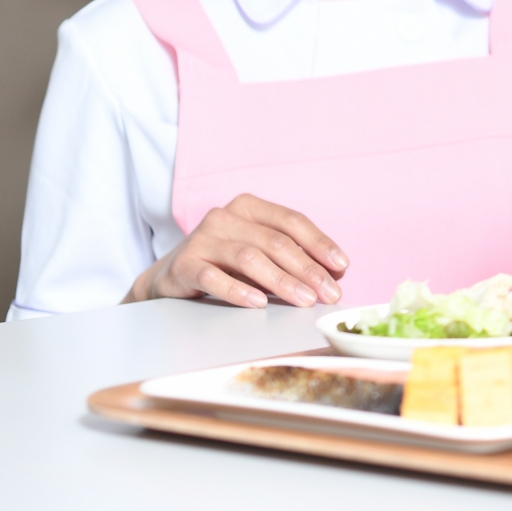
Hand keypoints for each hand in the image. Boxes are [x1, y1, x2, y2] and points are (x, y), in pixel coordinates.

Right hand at [126, 193, 347, 308]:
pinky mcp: (183, 264)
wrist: (169, 276)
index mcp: (249, 207)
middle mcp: (225, 217)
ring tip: (303, 300)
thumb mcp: (261, 254)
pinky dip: (238, 290)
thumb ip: (295, 258)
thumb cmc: (225, 263)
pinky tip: (258, 303)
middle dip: (308, 270)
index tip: (342, 266)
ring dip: (281, 281)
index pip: (292, 221)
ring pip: (249, 257)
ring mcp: (202, 239)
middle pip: (276, 242)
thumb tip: (338, 272)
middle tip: (328, 294)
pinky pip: (213, 276)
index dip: (320, 243)